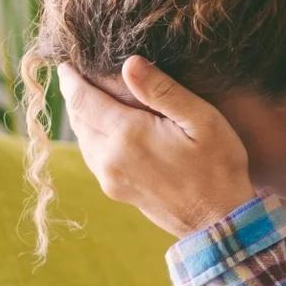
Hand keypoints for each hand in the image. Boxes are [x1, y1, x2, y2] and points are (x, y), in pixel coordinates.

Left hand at [56, 56, 255, 237]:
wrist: (220, 222)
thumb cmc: (218, 167)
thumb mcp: (202, 120)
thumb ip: (163, 91)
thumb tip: (129, 63)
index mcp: (129, 135)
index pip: (83, 99)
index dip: (71, 79)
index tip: (66, 64)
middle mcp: (111, 158)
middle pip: (78, 118)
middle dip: (75, 95)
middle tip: (75, 75)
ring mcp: (110, 178)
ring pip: (82, 139)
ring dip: (83, 117)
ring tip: (89, 98)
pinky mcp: (116, 191)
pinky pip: (92, 157)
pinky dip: (91, 137)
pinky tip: (105, 129)